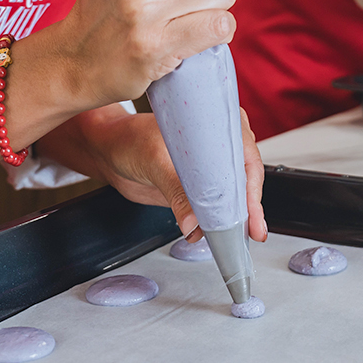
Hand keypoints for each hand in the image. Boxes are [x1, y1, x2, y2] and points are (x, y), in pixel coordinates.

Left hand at [46, 103, 267, 242]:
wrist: (108, 151)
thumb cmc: (129, 139)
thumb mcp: (155, 161)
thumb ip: (176, 192)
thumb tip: (193, 225)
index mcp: (217, 124)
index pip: (246, 158)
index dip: (253, 188)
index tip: (253, 214)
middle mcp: (219, 143)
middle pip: (245, 179)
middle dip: (249, 208)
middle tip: (252, 232)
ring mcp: (210, 166)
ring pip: (232, 195)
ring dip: (233, 218)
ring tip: (232, 239)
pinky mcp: (199, 186)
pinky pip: (214, 205)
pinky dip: (214, 222)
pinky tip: (211, 234)